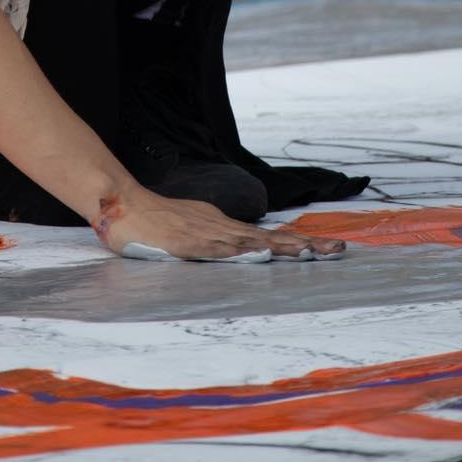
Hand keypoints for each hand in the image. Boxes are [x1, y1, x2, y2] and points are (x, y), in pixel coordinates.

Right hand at [92, 186, 345, 262]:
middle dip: (305, 244)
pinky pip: (221, 249)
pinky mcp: (189, 242)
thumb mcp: (188, 233)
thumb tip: (230, 251)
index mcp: (222, 226)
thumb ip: (209, 242)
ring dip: (283, 247)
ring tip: (313, 253)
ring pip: (252, 242)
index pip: (267, 236)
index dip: (296, 242)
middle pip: (270, 237)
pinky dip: (244, 252)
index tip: (325, 249)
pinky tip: (261, 256)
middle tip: (340, 250)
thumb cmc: (151, 222)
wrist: (122, 205)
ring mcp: (206, 233)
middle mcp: (220, 227)